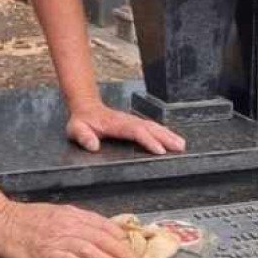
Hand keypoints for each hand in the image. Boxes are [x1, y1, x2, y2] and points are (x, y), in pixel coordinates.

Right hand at [0, 199, 135, 257]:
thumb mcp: (55, 214)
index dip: (118, 236)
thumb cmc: (26, 219)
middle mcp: (68, 224)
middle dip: (119, 250)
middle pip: (100, 237)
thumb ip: (73, 221)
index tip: (129, 245)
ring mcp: (58, 239)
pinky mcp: (47, 253)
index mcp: (71, 214)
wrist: (2, 221)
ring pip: (90, 249)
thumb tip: (92, 232)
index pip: (101, 224)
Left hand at [66, 102, 185, 155]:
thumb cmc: (81, 122)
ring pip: (153, 126)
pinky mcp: (135, 123)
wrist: (85, 107)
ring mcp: (132, 121)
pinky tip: (173, 139)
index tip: (159, 150)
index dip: (148, 140)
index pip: (135, 131)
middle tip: (180, 148)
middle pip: (150, 128)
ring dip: (168, 135)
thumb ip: (83, 137)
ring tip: (181, 145)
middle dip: (165, 137)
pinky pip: (152, 127)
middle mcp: (127, 120)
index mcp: (115, 124)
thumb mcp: (75, 130)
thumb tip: (93, 146)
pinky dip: (164, 133)